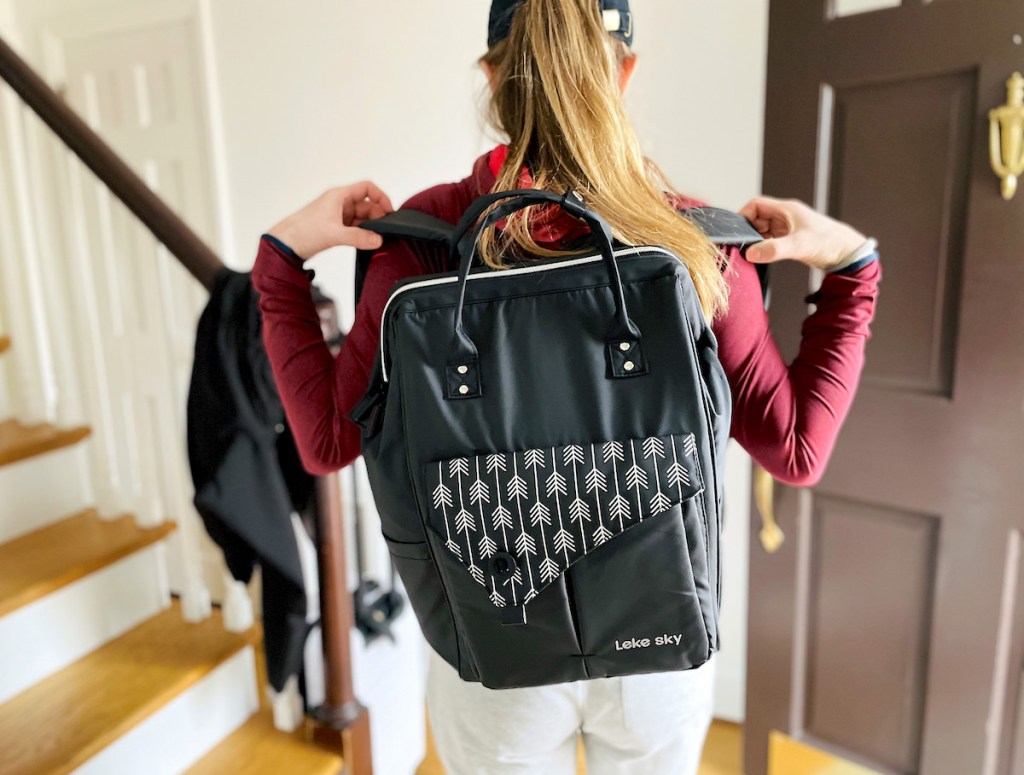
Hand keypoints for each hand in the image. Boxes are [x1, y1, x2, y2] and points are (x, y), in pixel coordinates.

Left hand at [267, 181, 394, 258]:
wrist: (285, 244)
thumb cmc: (303, 231)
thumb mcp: (334, 234)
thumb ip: (358, 237)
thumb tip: (378, 239)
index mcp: (339, 196)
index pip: (367, 188)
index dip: (381, 197)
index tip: (389, 212)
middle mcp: (340, 203)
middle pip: (367, 204)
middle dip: (377, 216)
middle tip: (384, 231)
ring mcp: (338, 215)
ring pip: (362, 217)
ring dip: (370, 226)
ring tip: (376, 238)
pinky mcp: (336, 227)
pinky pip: (355, 227)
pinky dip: (363, 233)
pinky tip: (366, 242)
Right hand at [738, 195, 866, 271]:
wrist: (847, 253)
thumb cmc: (828, 243)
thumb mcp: (799, 245)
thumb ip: (774, 249)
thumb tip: (751, 253)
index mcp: (786, 209)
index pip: (756, 204)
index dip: (744, 215)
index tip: (737, 231)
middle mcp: (786, 216)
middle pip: (757, 218)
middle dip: (749, 231)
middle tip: (746, 246)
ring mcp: (788, 227)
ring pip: (763, 230)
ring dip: (757, 240)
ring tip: (756, 252)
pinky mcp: (791, 239)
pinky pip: (771, 240)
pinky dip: (765, 247)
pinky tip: (766, 256)